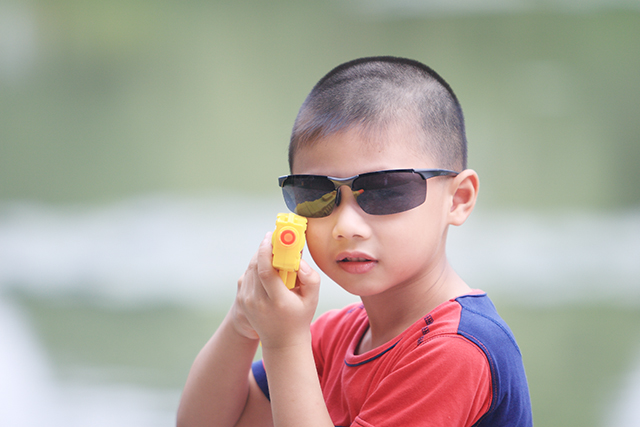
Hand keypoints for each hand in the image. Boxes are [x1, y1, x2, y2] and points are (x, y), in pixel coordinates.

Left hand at [233, 232, 320, 347]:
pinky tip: (266, 264)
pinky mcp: (242, 301)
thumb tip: (298, 261)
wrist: (282, 342)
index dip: (266, 250)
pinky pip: (247, 276)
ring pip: (249, 269)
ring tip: (272, 250)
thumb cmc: (300, 318)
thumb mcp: (312, 299)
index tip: (272, 237)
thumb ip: (310, 277)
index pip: (265, 271)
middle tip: (273, 238)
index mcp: (277, 301)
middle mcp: (258, 302)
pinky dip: (255, 266)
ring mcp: (247, 302)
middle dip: (263, 249)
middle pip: (255, 266)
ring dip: (259, 256)